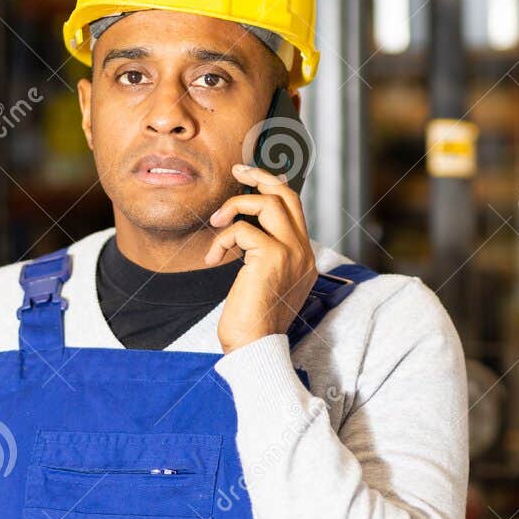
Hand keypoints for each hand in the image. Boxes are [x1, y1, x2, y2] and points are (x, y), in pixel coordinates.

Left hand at [205, 162, 318, 353]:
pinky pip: (243, 229)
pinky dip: (223, 239)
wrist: (254, 347)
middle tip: (237, 171)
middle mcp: (304, 252)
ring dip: (235, 207)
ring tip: (216, 224)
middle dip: (261, 176)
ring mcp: (293, 253)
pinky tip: (214, 258)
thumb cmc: (251, 322)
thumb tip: (244, 232)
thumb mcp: (261, 282)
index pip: (293, 208)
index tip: (247, 177)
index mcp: (304, 258)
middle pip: (288, 195)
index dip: (271, 186)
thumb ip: (262, 256)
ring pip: (268, 203)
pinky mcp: (274, 257)